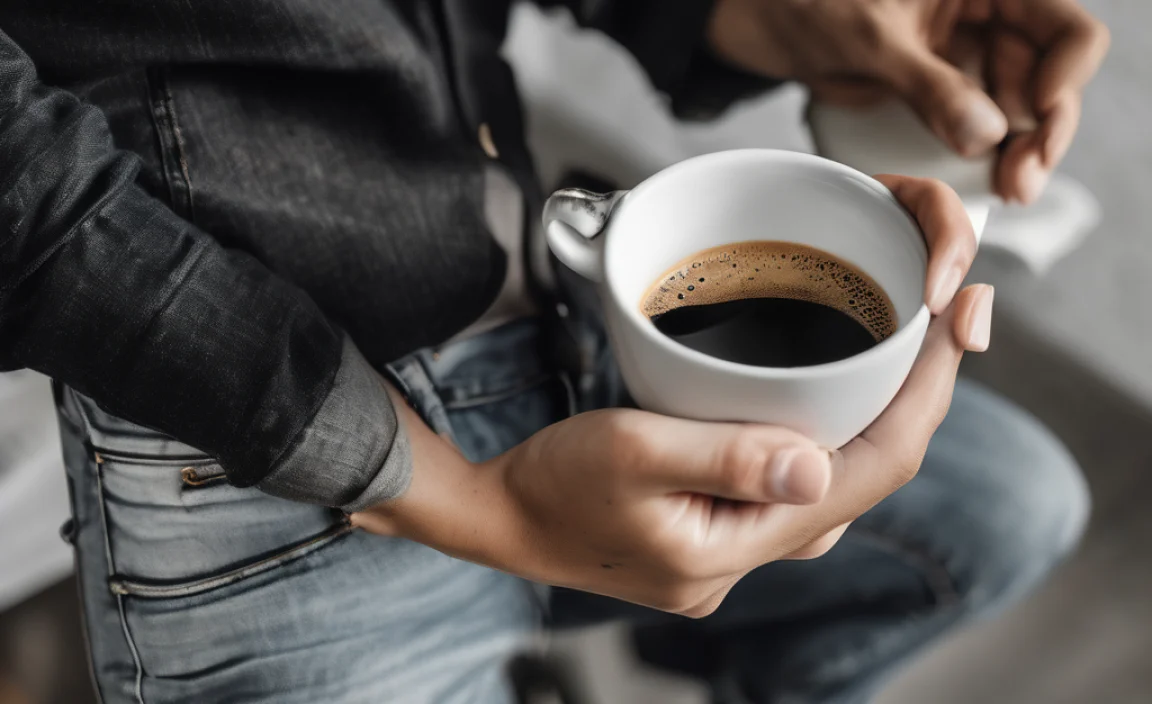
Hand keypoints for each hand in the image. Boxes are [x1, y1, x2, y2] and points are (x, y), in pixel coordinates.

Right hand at [355, 178, 991, 616]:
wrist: (506, 520)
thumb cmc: (555, 485)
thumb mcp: (630, 454)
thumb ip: (726, 458)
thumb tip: (815, 462)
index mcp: (742, 542)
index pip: (874, 471)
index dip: (929, 397)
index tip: (964, 322)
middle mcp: (754, 552)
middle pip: (870, 473)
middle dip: (920, 397)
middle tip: (948, 317)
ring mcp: (742, 542)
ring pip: (838, 475)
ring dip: (880, 412)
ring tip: (907, 343)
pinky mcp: (725, 525)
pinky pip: (801, 476)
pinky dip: (830, 428)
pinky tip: (834, 391)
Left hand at [708, 0, 1108, 202]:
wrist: (767, 25)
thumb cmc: (812, 6)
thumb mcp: (873, 40)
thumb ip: (930, 84)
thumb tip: (987, 136)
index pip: (1064, 29)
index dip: (1064, 74)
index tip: (1036, 115)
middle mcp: (987, 22)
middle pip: (1046, 79)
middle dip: (1042, 131)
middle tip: (1020, 181)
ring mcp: (965, 61)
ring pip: (1017, 112)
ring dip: (1019, 153)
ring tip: (1009, 189)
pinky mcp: (940, 96)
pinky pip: (978, 129)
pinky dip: (985, 157)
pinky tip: (985, 182)